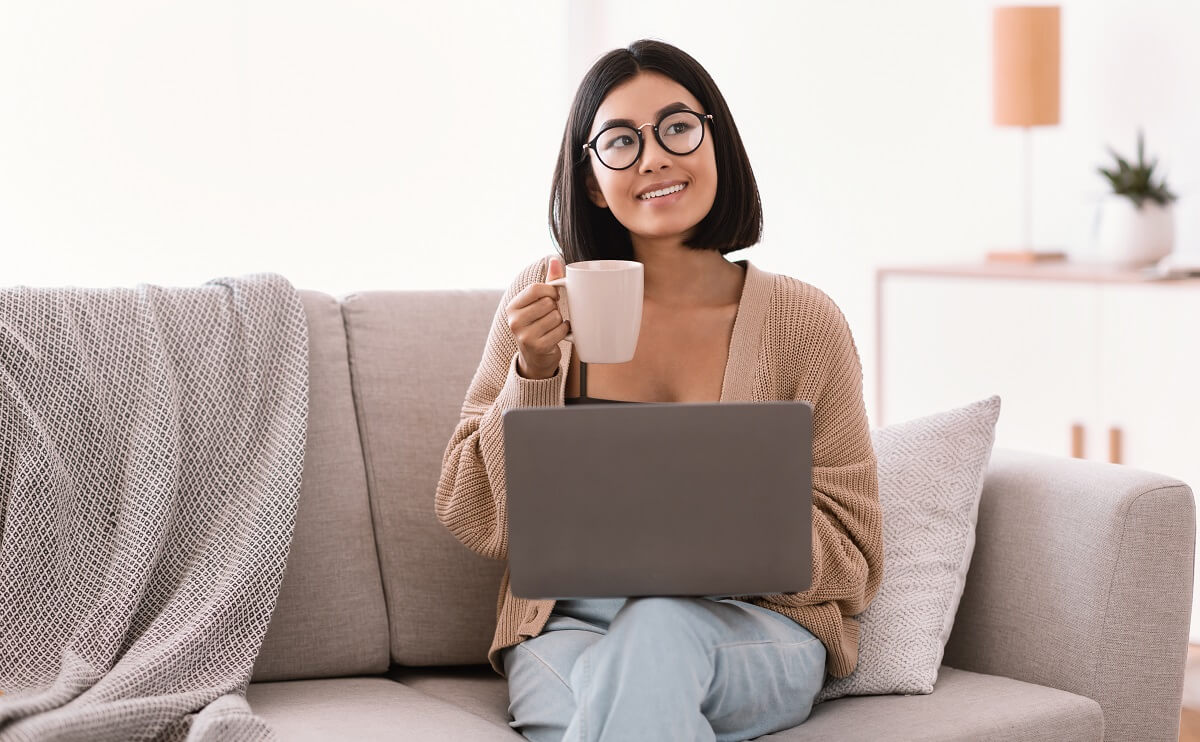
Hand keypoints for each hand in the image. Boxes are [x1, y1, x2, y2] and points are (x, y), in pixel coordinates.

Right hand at [507, 257, 569, 379]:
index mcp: (512, 307)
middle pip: (547, 302)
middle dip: (555, 308)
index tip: (553, 296)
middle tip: (550, 316)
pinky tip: (557, 335)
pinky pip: (560, 331)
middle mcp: (514, 321)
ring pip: (555, 316)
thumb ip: (548, 282)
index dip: (550, 291)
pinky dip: (564, 331)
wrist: (535, 358)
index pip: (536, 289)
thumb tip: (555, 259)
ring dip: (560, 321)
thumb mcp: (538, 303)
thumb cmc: (538, 325)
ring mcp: (524, 336)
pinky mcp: (537, 347)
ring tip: (552, 326)